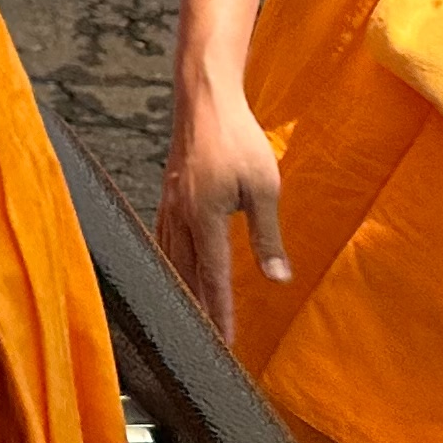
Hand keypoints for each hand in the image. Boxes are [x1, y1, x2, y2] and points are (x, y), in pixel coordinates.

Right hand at [159, 81, 291, 331]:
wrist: (205, 98)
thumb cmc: (238, 139)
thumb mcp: (264, 188)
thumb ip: (268, 236)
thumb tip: (278, 279)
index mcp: (203, 217)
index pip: (212, 277)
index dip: (220, 313)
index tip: (225, 343)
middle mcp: (180, 215)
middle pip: (185, 274)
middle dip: (197, 309)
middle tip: (204, 343)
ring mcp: (170, 204)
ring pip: (171, 259)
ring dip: (181, 289)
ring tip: (190, 316)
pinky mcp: (169, 194)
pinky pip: (164, 239)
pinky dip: (170, 264)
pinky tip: (174, 270)